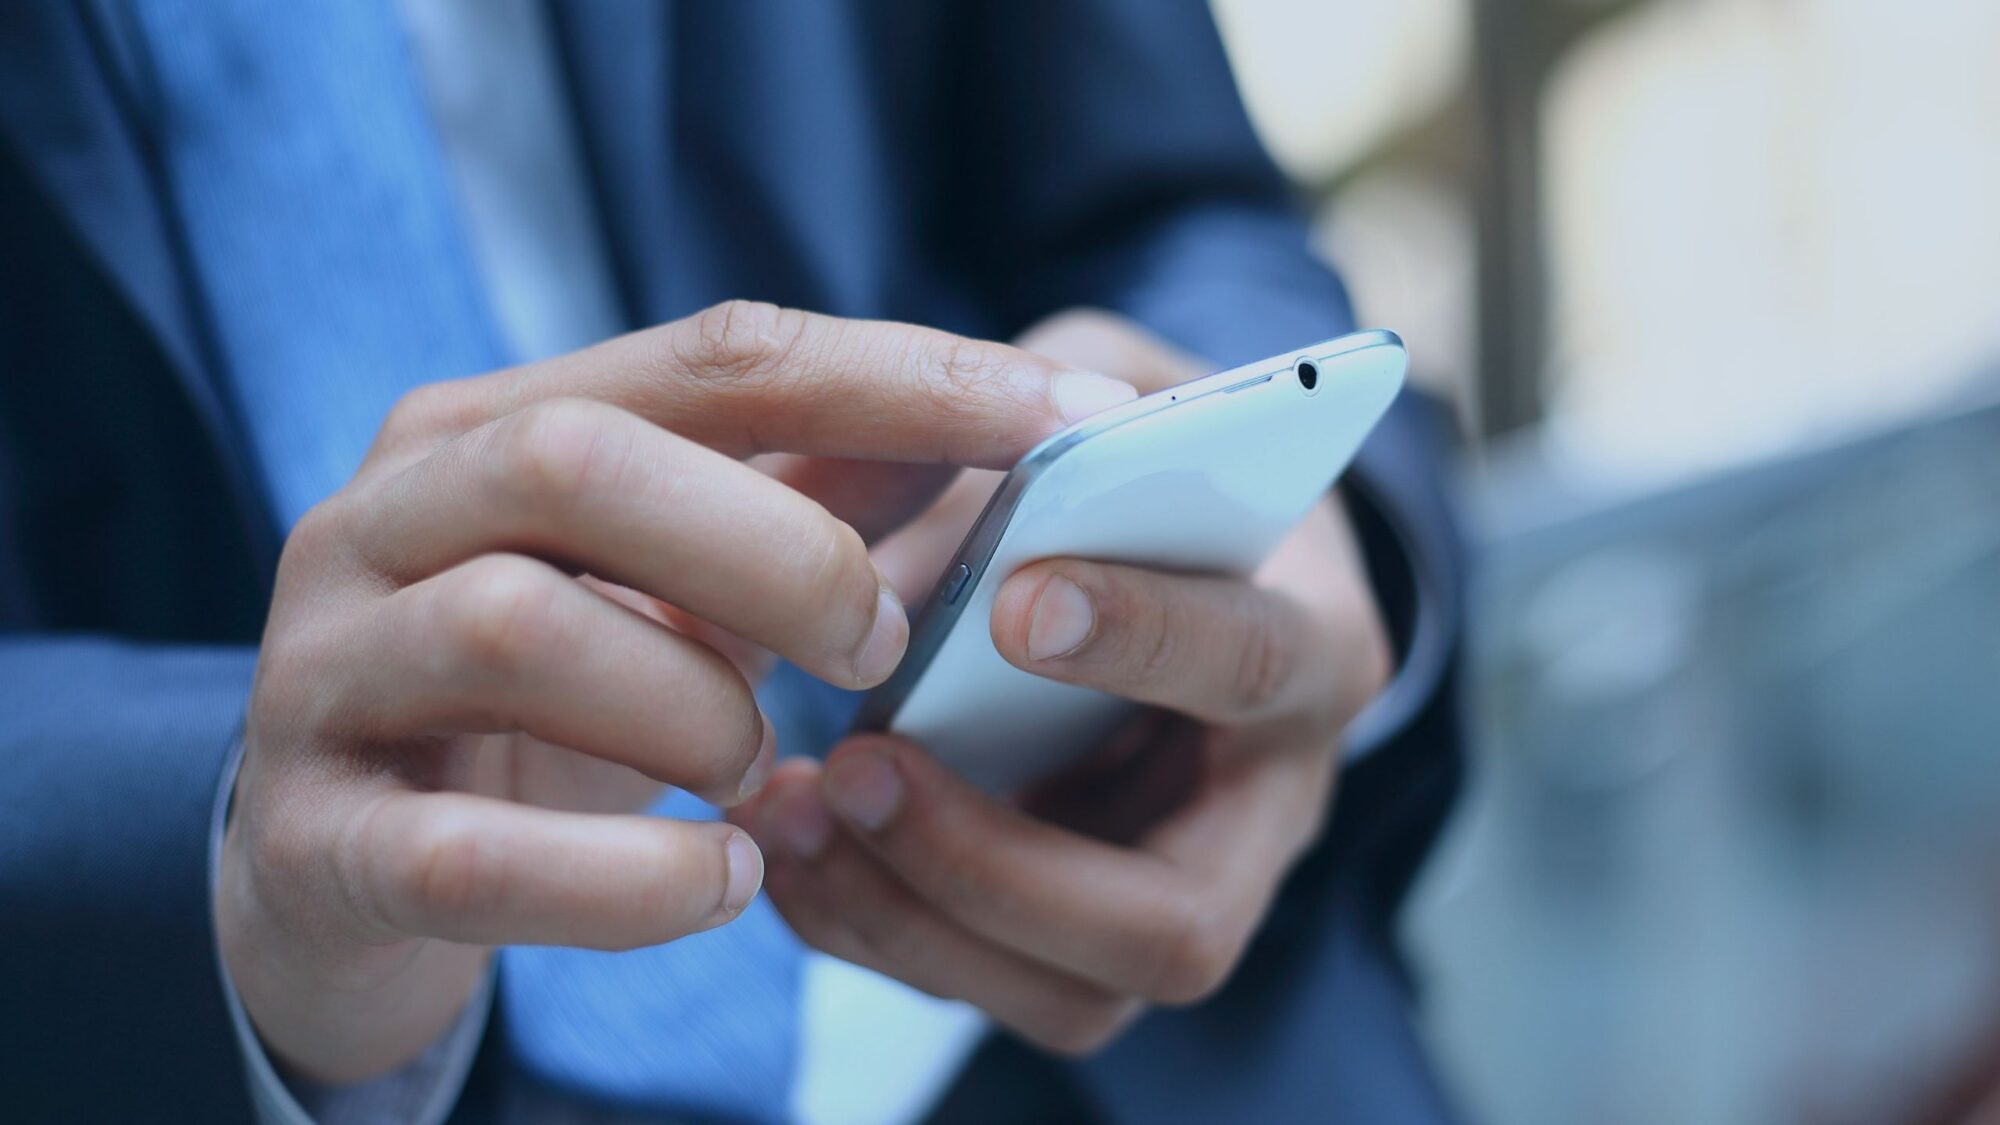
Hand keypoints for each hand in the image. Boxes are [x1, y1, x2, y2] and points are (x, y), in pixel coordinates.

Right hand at [217, 302, 1137, 1082]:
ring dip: (695, 710)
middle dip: (779, 553)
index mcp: (484, 428)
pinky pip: (466, 856)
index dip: (902, 379)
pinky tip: (722, 880)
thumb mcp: (660, 583)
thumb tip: (1002, 423)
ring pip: (513, 630)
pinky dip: (627, 880)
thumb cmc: (538, 704)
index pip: (713, 357)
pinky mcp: (314, 843)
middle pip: (581, 462)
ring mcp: (324, 676)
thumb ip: (798, 498)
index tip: (1067, 421)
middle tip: (878, 647)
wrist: (332, 873)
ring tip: (762, 771)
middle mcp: (380, 520)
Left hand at [733, 311, 1391, 1053]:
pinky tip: (790, 845)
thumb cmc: (1151, 459)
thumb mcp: (1117, 384)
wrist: (1182, 549)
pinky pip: (993, 988)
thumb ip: (1046, 415)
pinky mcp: (1093, 934)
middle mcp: (1269, 803)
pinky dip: (873, 928)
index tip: (1015, 602)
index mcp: (1314, 639)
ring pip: (1076, 996)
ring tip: (789, 810)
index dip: (1146, 640)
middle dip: (998, 864)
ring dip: (911, 919)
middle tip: (859, 764)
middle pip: (1179, 923)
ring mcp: (1186, 888)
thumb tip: (926, 495)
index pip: (1253, 666)